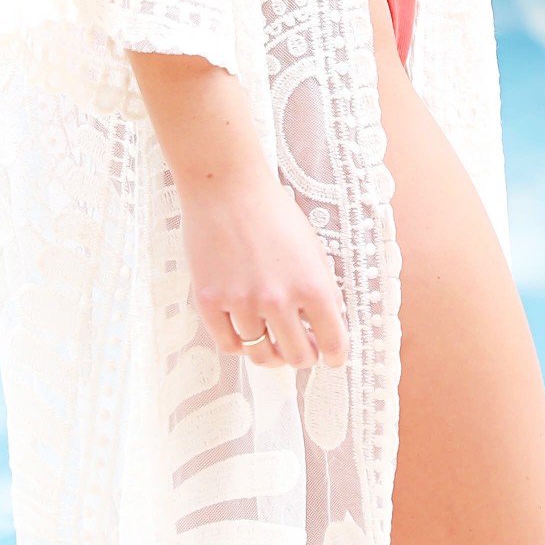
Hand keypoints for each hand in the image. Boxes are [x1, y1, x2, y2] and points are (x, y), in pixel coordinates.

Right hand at [181, 168, 349, 373]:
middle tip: (300, 349)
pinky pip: (227, 344)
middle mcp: (278, 301)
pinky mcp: (210, 302)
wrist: (226, 187)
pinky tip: (245, 333)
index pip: (334, 344)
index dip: (335, 356)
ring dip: (270, 351)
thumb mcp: (313, 248)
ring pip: (261, 354)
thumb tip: (327, 325)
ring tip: (270, 339)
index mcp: (313, 287)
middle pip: (297, 358)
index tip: (332, 357)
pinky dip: (239, 345)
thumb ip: (322, 289)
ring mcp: (241, 303)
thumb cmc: (272, 211)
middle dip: (303, 357)